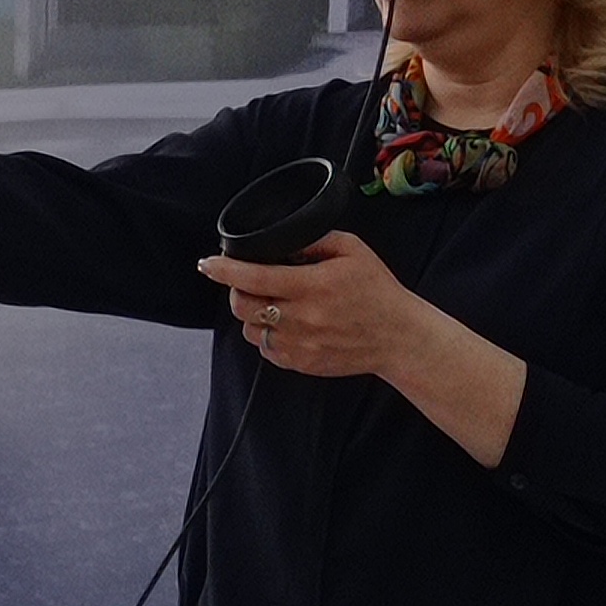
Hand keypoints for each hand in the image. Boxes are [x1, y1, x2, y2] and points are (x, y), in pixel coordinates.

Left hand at [199, 229, 526, 465]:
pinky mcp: (301, 364)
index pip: (254, 276)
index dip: (224, 270)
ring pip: (251, 330)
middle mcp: (301, 318)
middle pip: (243, 306)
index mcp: (312, 285)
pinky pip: (267, 349)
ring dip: (253, 314)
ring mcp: (299, 344)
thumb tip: (280, 243)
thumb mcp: (351, 250)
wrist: (397, 337)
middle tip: (245, 281)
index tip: (207, 264)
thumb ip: (313, 241)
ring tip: (271, 302)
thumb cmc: (377, 290)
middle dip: (236, 291)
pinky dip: (268, 335)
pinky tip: (286, 323)